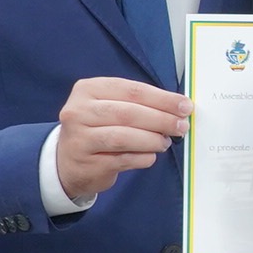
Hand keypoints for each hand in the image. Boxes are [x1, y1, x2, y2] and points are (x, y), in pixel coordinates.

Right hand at [54, 78, 191, 202]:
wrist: (68, 161)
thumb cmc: (98, 129)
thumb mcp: (112, 107)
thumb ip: (140, 104)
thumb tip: (179, 108)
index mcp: (88, 89)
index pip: (132, 90)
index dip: (162, 98)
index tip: (185, 106)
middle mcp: (78, 111)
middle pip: (128, 113)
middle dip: (161, 119)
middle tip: (181, 126)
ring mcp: (79, 138)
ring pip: (124, 137)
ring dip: (152, 140)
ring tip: (165, 142)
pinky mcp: (86, 163)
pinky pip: (123, 159)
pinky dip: (142, 157)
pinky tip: (150, 156)